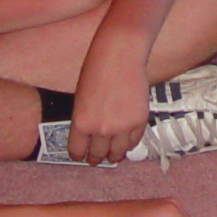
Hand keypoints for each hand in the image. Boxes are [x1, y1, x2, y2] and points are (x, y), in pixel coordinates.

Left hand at [67, 38, 151, 165]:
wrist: (120, 56)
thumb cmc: (96, 70)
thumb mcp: (80, 99)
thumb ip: (84, 121)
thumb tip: (89, 138)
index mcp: (81, 123)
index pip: (77, 151)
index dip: (79, 156)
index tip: (80, 156)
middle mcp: (101, 130)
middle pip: (98, 155)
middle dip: (96, 158)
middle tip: (96, 160)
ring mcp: (122, 128)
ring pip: (118, 153)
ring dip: (114, 156)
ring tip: (113, 156)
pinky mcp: (139, 122)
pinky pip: (134, 142)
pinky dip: (129, 144)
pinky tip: (126, 143)